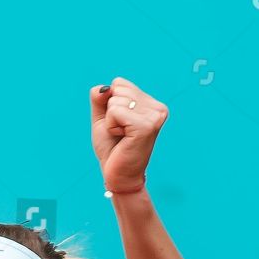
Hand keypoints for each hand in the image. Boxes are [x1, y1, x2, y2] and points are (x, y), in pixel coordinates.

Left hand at [89, 76, 166, 193]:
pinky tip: (123, 138)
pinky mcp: (146, 126)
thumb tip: (104, 88)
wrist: (118, 175)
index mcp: (152, 103)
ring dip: (111, 121)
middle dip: (111, 111)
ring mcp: (154, 116)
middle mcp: (158, 108)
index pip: (120, 83)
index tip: (120, 123)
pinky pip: (115, 111)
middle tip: (121, 132)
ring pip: (115, 100)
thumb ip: (101, 98)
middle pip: (118, 89)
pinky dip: (111, 125)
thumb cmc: (112, 147)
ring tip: (123, 136)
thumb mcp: (103, 117)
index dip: (111, 103)